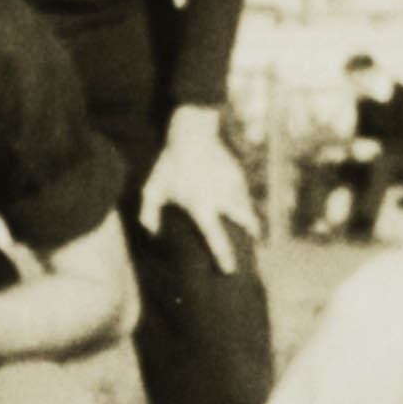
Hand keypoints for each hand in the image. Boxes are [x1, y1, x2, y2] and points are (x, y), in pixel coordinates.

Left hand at [146, 109, 260, 266]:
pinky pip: (243, 191)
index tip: (230, 270)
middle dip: (250, 232)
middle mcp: (222, 199)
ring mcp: (232, 185)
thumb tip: (151, 233)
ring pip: (246, 206)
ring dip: (248, 216)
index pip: (216, 238)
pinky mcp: (237, 174)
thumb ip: (149, 213)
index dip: (223, 256)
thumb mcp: (152, 189)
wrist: (191, 134)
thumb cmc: (169, 164)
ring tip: (250, 225)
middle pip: (243, 221)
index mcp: (202, 207)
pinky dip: (243, 198)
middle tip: (253, 241)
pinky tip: (239, 200)